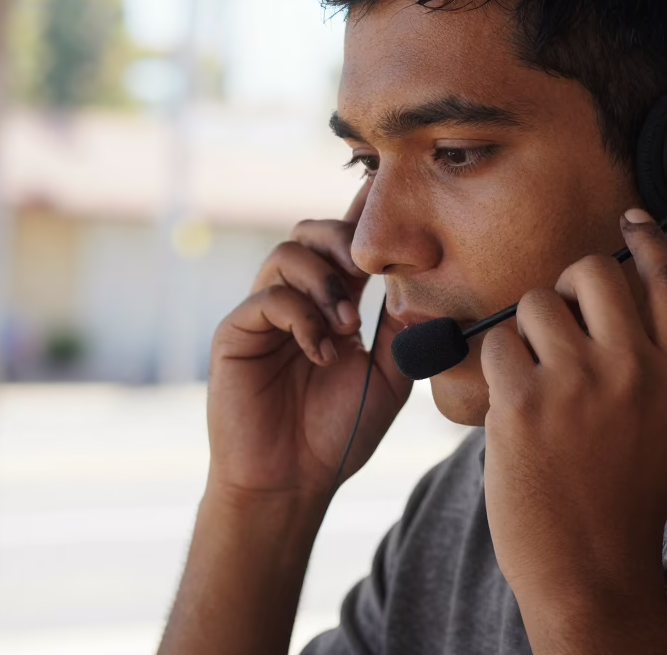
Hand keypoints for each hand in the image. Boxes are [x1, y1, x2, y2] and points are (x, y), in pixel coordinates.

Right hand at [206, 180, 411, 505]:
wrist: (294, 481)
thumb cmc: (340, 431)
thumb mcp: (389, 373)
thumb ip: (404, 325)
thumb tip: (430, 280)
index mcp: (333, 301)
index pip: (346, 244)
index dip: (364, 211)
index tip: (389, 185)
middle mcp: (296, 298)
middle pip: (311, 231)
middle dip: (342, 239)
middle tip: (367, 269)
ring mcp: (263, 313)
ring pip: (287, 254)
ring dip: (324, 281)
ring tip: (348, 325)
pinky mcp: (237, 332)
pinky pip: (268, 298)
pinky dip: (302, 318)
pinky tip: (322, 352)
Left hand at [480, 209, 666, 652]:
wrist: (590, 569)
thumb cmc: (618, 497)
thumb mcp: (660, 423)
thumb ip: (646, 362)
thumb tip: (596, 300)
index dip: (646, 240)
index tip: (631, 219)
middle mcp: (637, 367)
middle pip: (593, 271)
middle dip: (566, 284)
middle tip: (557, 314)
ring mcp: (581, 381)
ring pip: (535, 303)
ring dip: (525, 335)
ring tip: (536, 386)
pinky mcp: (526, 400)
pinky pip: (497, 344)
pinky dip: (497, 369)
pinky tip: (514, 409)